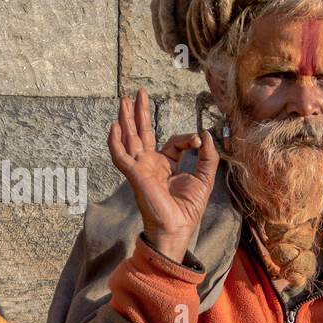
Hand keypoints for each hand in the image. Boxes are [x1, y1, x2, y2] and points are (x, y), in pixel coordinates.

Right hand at [107, 89, 218, 262]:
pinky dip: (115, 142)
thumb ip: (208, 158)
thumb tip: (206, 135)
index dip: (186, 138)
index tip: (198, 141)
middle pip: (143, 133)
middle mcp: (150, 165)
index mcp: (166, 166)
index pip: (172, 142)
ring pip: (130, 139)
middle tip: (138, 93)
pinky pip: (121, 157)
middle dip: (140, 113)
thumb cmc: (187, 210)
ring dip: (126, 119)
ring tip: (123, 99)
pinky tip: (114, 126)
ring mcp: (141, 169)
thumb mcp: (204, 179)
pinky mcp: (135, 175)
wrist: (176, 229)